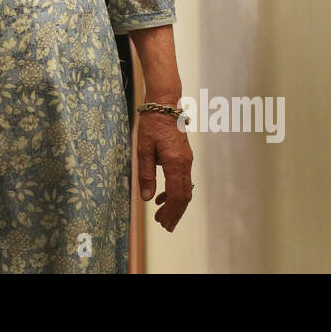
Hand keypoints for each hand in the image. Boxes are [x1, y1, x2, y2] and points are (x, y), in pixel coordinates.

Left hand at [137, 110, 192, 231]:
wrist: (164, 105)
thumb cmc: (151, 125)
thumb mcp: (143, 149)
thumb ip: (146, 174)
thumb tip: (147, 198)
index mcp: (174, 162)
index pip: (176, 194)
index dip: (171, 211)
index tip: (164, 223)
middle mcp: (185, 163)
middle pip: (184, 195)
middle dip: (175, 213)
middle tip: (165, 226)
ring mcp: (187, 160)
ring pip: (185, 189)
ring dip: (175, 204)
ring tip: (161, 216)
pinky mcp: (184, 157)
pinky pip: (183, 180)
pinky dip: (175, 192)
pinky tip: (162, 197)